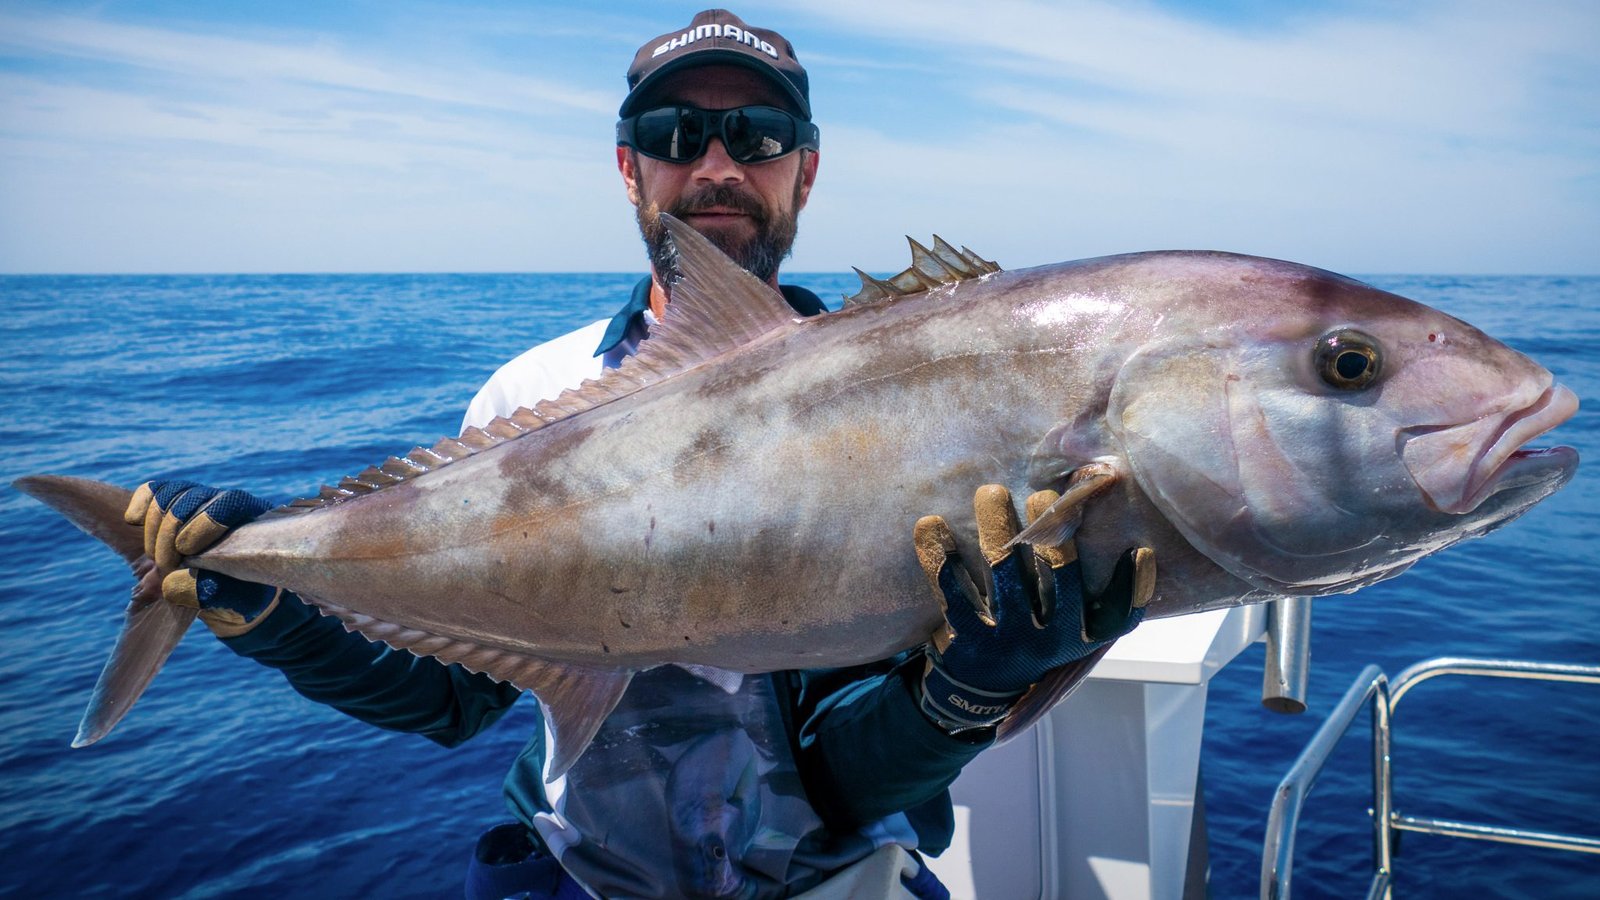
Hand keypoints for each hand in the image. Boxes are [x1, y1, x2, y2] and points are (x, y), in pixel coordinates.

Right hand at [124, 480, 279, 636]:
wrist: (228, 587)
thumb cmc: (240, 591)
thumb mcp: (235, 599)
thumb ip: (211, 592)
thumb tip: (172, 584)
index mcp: (253, 521)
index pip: (230, 503)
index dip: (206, 522)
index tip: (186, 551)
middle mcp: (229, 503)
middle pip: (192, 499)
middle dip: (170, 535)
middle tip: (165, 567)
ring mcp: (202, 499)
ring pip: (171, 495)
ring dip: (155, 528)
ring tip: (157, 560)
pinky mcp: (177, 502)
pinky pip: (155, 490)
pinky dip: (141, 502)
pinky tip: (132, 520)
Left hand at [913, 484, 1153, 732]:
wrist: (978, 694)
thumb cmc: (1035, 643)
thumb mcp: (1073, 631)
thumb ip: (1100, 598)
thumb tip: (1140, 551)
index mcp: (1080, 637)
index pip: (1116, 615)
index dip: (1131, 586)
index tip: (1135, 549)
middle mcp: (1048, 640)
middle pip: (1057, 575)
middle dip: (1052, 530)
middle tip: (1043, 495)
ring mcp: (1006, 639)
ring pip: (1004, 571)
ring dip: (997, 525)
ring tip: (990, 492)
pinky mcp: (965, 638)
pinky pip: (951, 589)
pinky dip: (940, 554)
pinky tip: (930, 524)